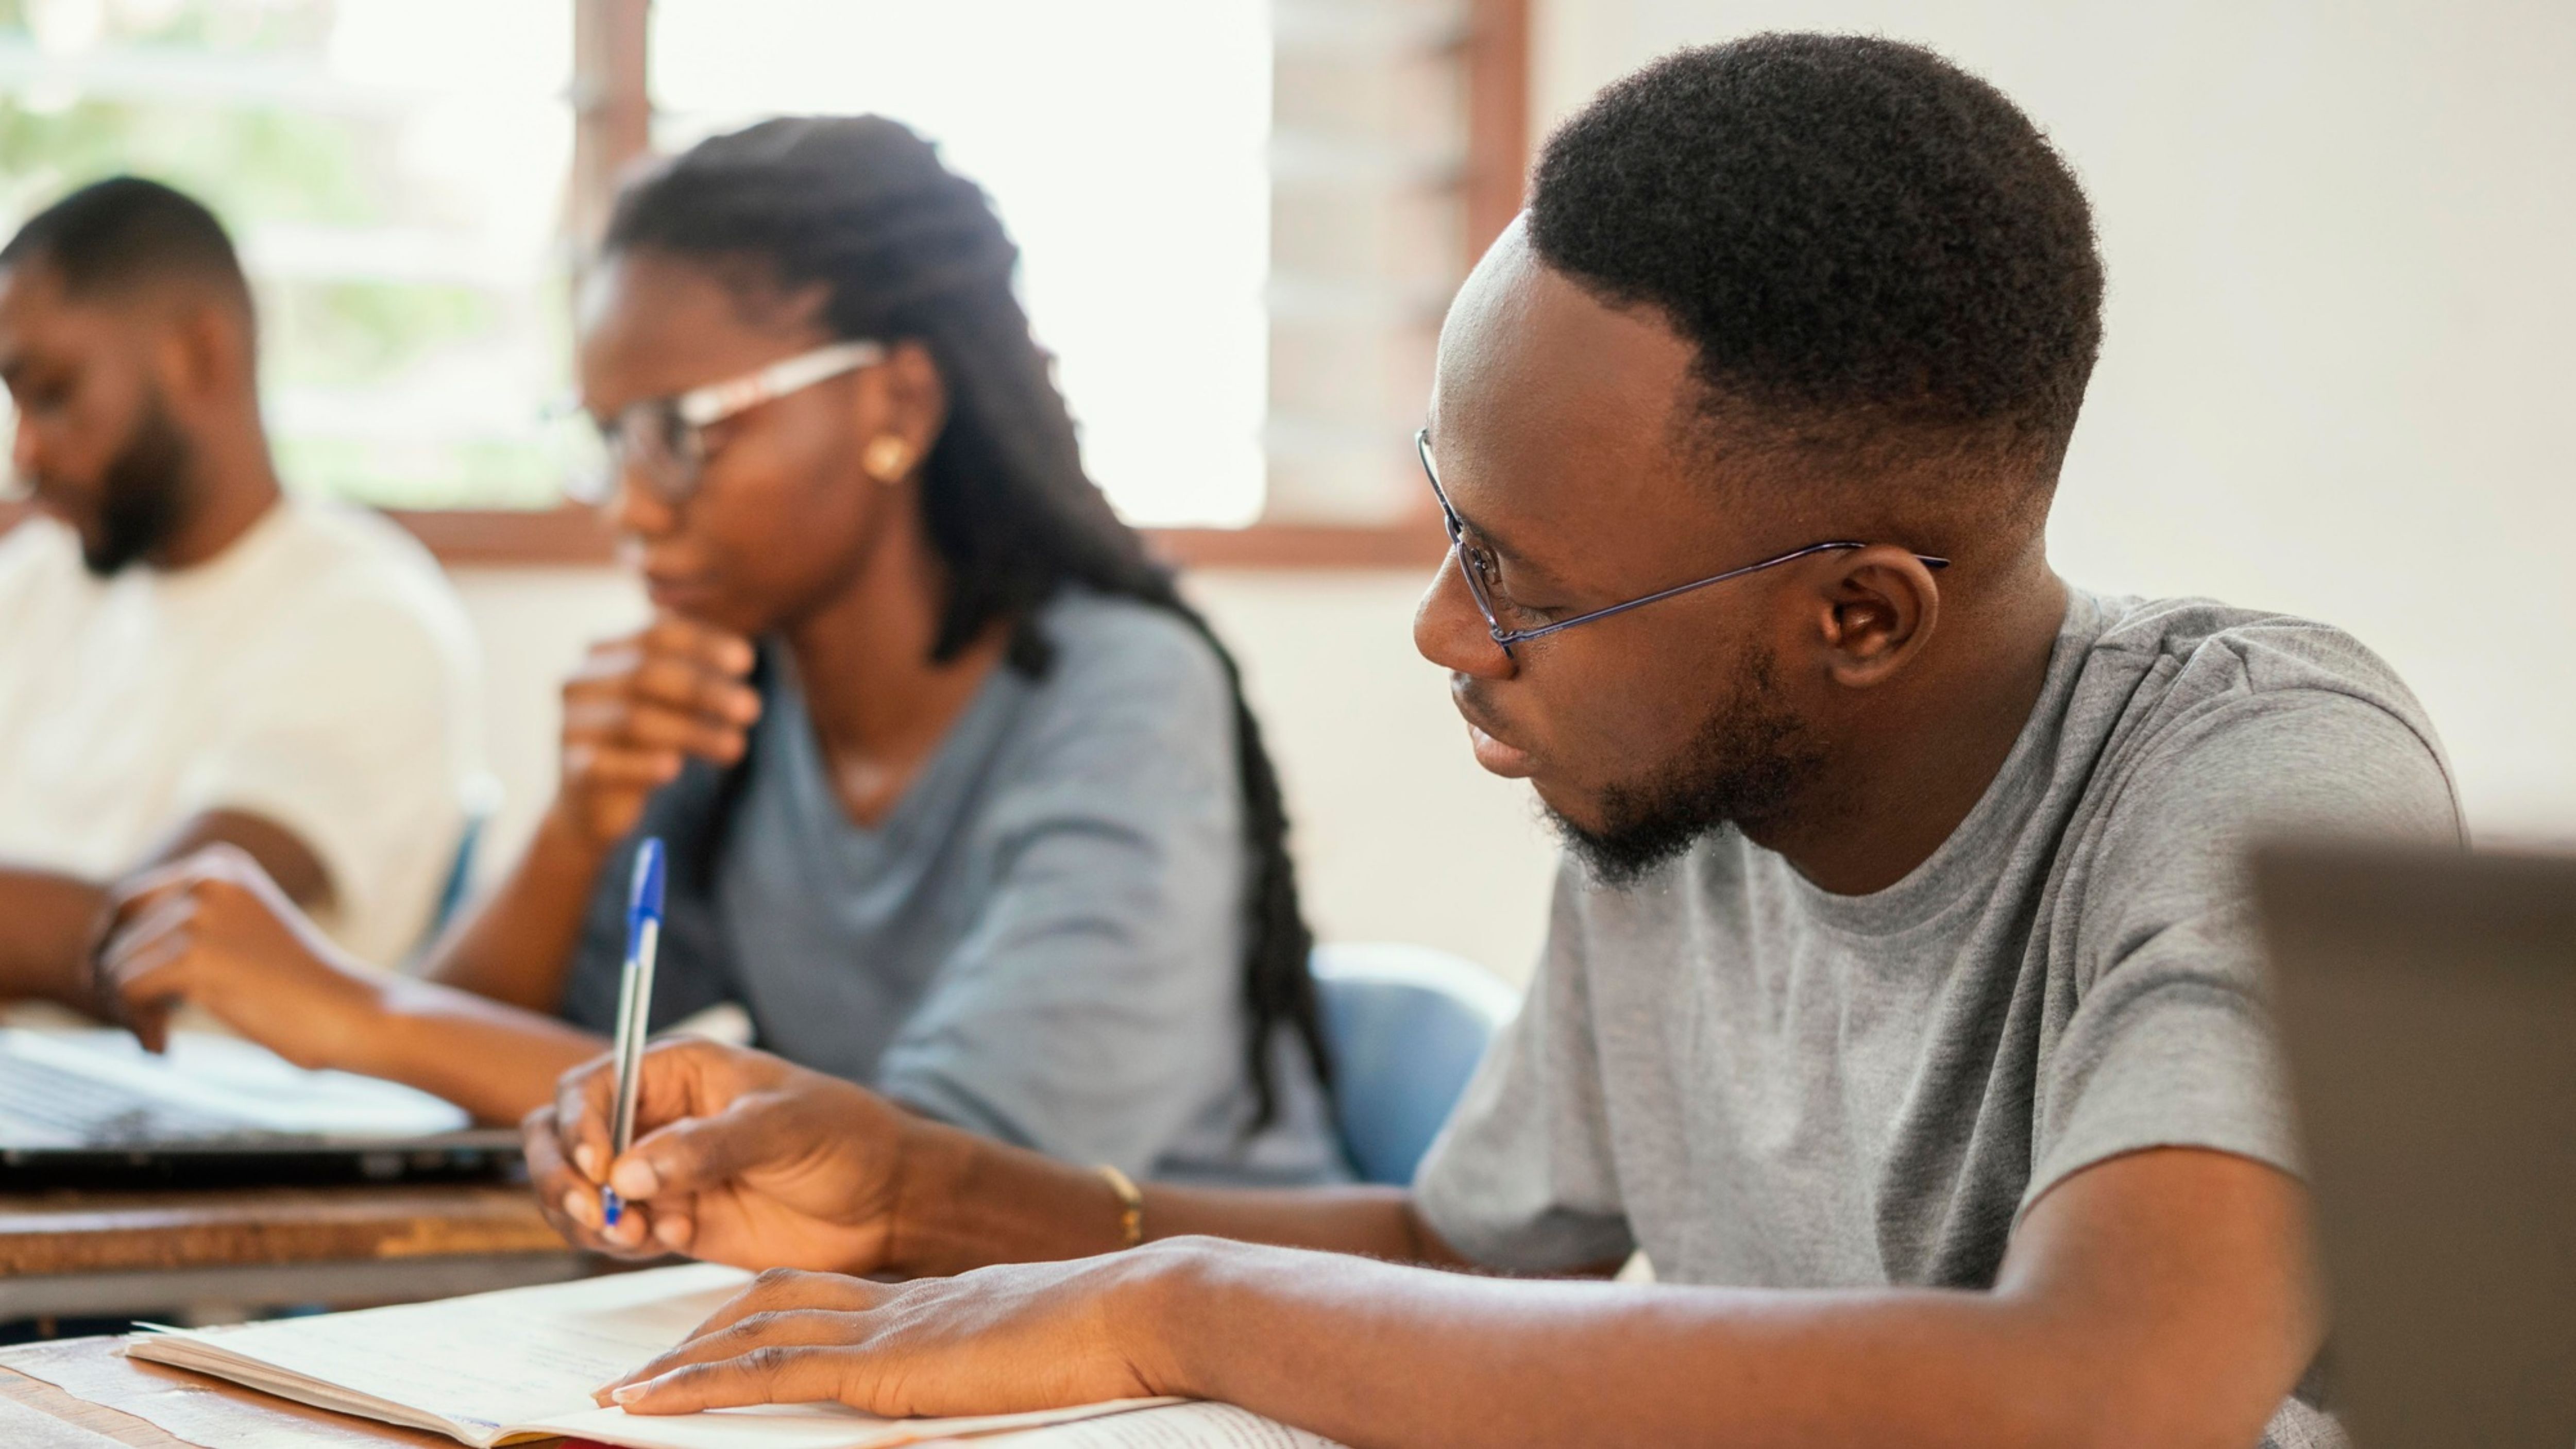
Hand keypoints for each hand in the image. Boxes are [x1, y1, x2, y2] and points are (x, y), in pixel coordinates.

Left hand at [95, 845, 382, 1063]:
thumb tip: (95, 959)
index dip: (117, 948)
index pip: (129, 902)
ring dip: (129, 1010)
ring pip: (116, 967)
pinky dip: (139, 1027)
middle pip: (116, 932)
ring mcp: (201, 916)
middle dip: (114, 979)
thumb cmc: (298, 986)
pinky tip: (165, 1047)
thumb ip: (185, 925)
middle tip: (141, 1019)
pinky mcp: (195, 959)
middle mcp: (207, 879)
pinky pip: (128, 994)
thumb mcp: (239, 932)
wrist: (350, 1012)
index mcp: (220, 864)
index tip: (130, 992)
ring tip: (162, 1036)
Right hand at [523, 1038, 907, 1272]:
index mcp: (676, 1070)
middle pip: (561, 1139)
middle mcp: (656, 1118)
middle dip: (563, 1178)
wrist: (884, 1201)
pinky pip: (615, 1233)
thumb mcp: (781, 1127)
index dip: (578, 1126)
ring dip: (591, 1218)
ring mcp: (658, 1171)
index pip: (589, 1089)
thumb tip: (629, 1171)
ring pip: (578, 1192)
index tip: (599, 1169)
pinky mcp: (670, 1219)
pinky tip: (674, 1238)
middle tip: (600, 1212)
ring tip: (643, 1233)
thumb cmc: (844, 1138)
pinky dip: (623, 1243)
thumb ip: (705, 1146)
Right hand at [553, 615, 759, 850]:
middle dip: (705, 690)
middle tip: (751, 708)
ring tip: (737, 746)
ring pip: (634, 721)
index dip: (703, 644)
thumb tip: (743, 658)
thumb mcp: (671, 702)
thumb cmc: (644, 740)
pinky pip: (606, 764)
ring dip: (693, 732)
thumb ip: (697, 674)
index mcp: (606, 654)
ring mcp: (570, 725)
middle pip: (647, 675)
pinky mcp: (572, 769)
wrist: (594, 801)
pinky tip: (673, 770)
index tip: (746, 660)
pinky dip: (641, 765)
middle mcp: (582, 683)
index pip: (656, 635)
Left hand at [597, 1253, 1192, 1419]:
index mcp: (929, 1303)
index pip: (820, 1297)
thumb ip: (984, 1364)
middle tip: (643, 1367)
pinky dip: (701, 1388)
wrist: (1134, 1312)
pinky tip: (653, 1405)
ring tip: (623, 1394)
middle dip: (701, 1334)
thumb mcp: (1028, 1352)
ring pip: (754, 1335)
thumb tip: (975, 1383)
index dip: (757, 1314)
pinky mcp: (884, 1366)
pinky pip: (769, 1374)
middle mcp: (895, 1305)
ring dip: (680, 1365)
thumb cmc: (1108, 1341)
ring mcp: (886, 1329)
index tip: (713, 1336)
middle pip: (771, 1304)